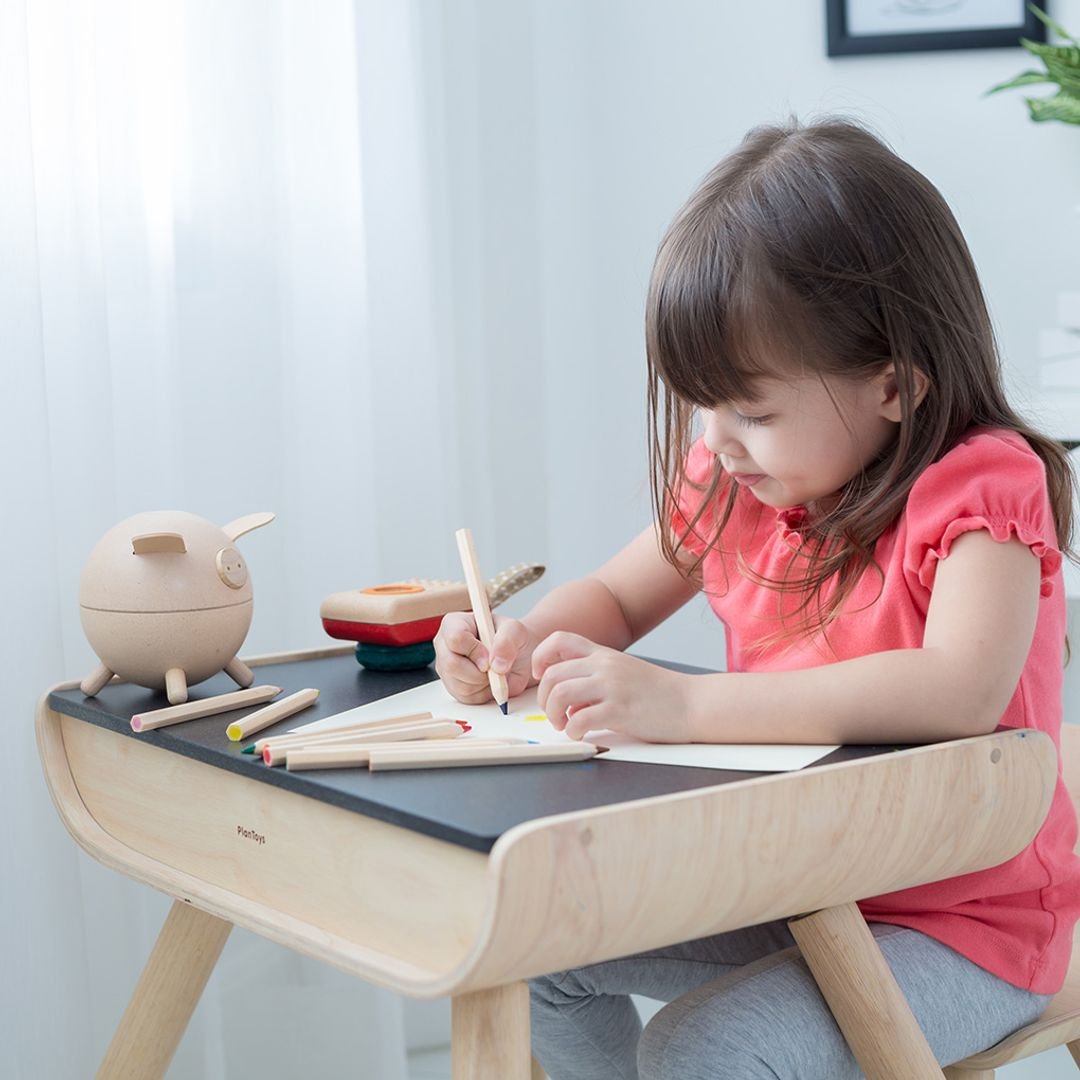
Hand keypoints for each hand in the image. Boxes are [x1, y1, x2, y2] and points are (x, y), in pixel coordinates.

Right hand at [434, 611, 536, 705]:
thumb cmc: (510, 639)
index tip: (489, 657)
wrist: (515, 656)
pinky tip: (489, 681)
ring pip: (460, 685)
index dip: (475, 650)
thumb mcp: (515, 631)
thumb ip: (507, 641)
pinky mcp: (453, 688)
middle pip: (452, 665)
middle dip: (480, 671)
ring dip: (484, 683)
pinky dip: (484, 693)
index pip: (455, 638)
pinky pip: (466, 697)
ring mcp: (445, 668)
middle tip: (495, 666)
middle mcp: (444, 646)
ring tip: (493, 671)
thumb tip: (497, 664)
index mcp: (454, 624)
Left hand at [532, 631, 695, 741]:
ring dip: (553, 714)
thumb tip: (568, 700)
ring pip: (560, 694)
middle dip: (544, 699)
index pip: (559, 639)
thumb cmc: (659, 693)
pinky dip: (572, 731)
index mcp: (604, 654)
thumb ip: (594, 678)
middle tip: (554, 714)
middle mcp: (605, 666)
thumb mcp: (624, 672)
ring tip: (564, 726)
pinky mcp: (620, 711)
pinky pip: (579, 720)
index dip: (541, 656)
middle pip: (552, 674)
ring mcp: (612, 687)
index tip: (541, 675)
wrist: (692, 703)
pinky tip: (581, 735)